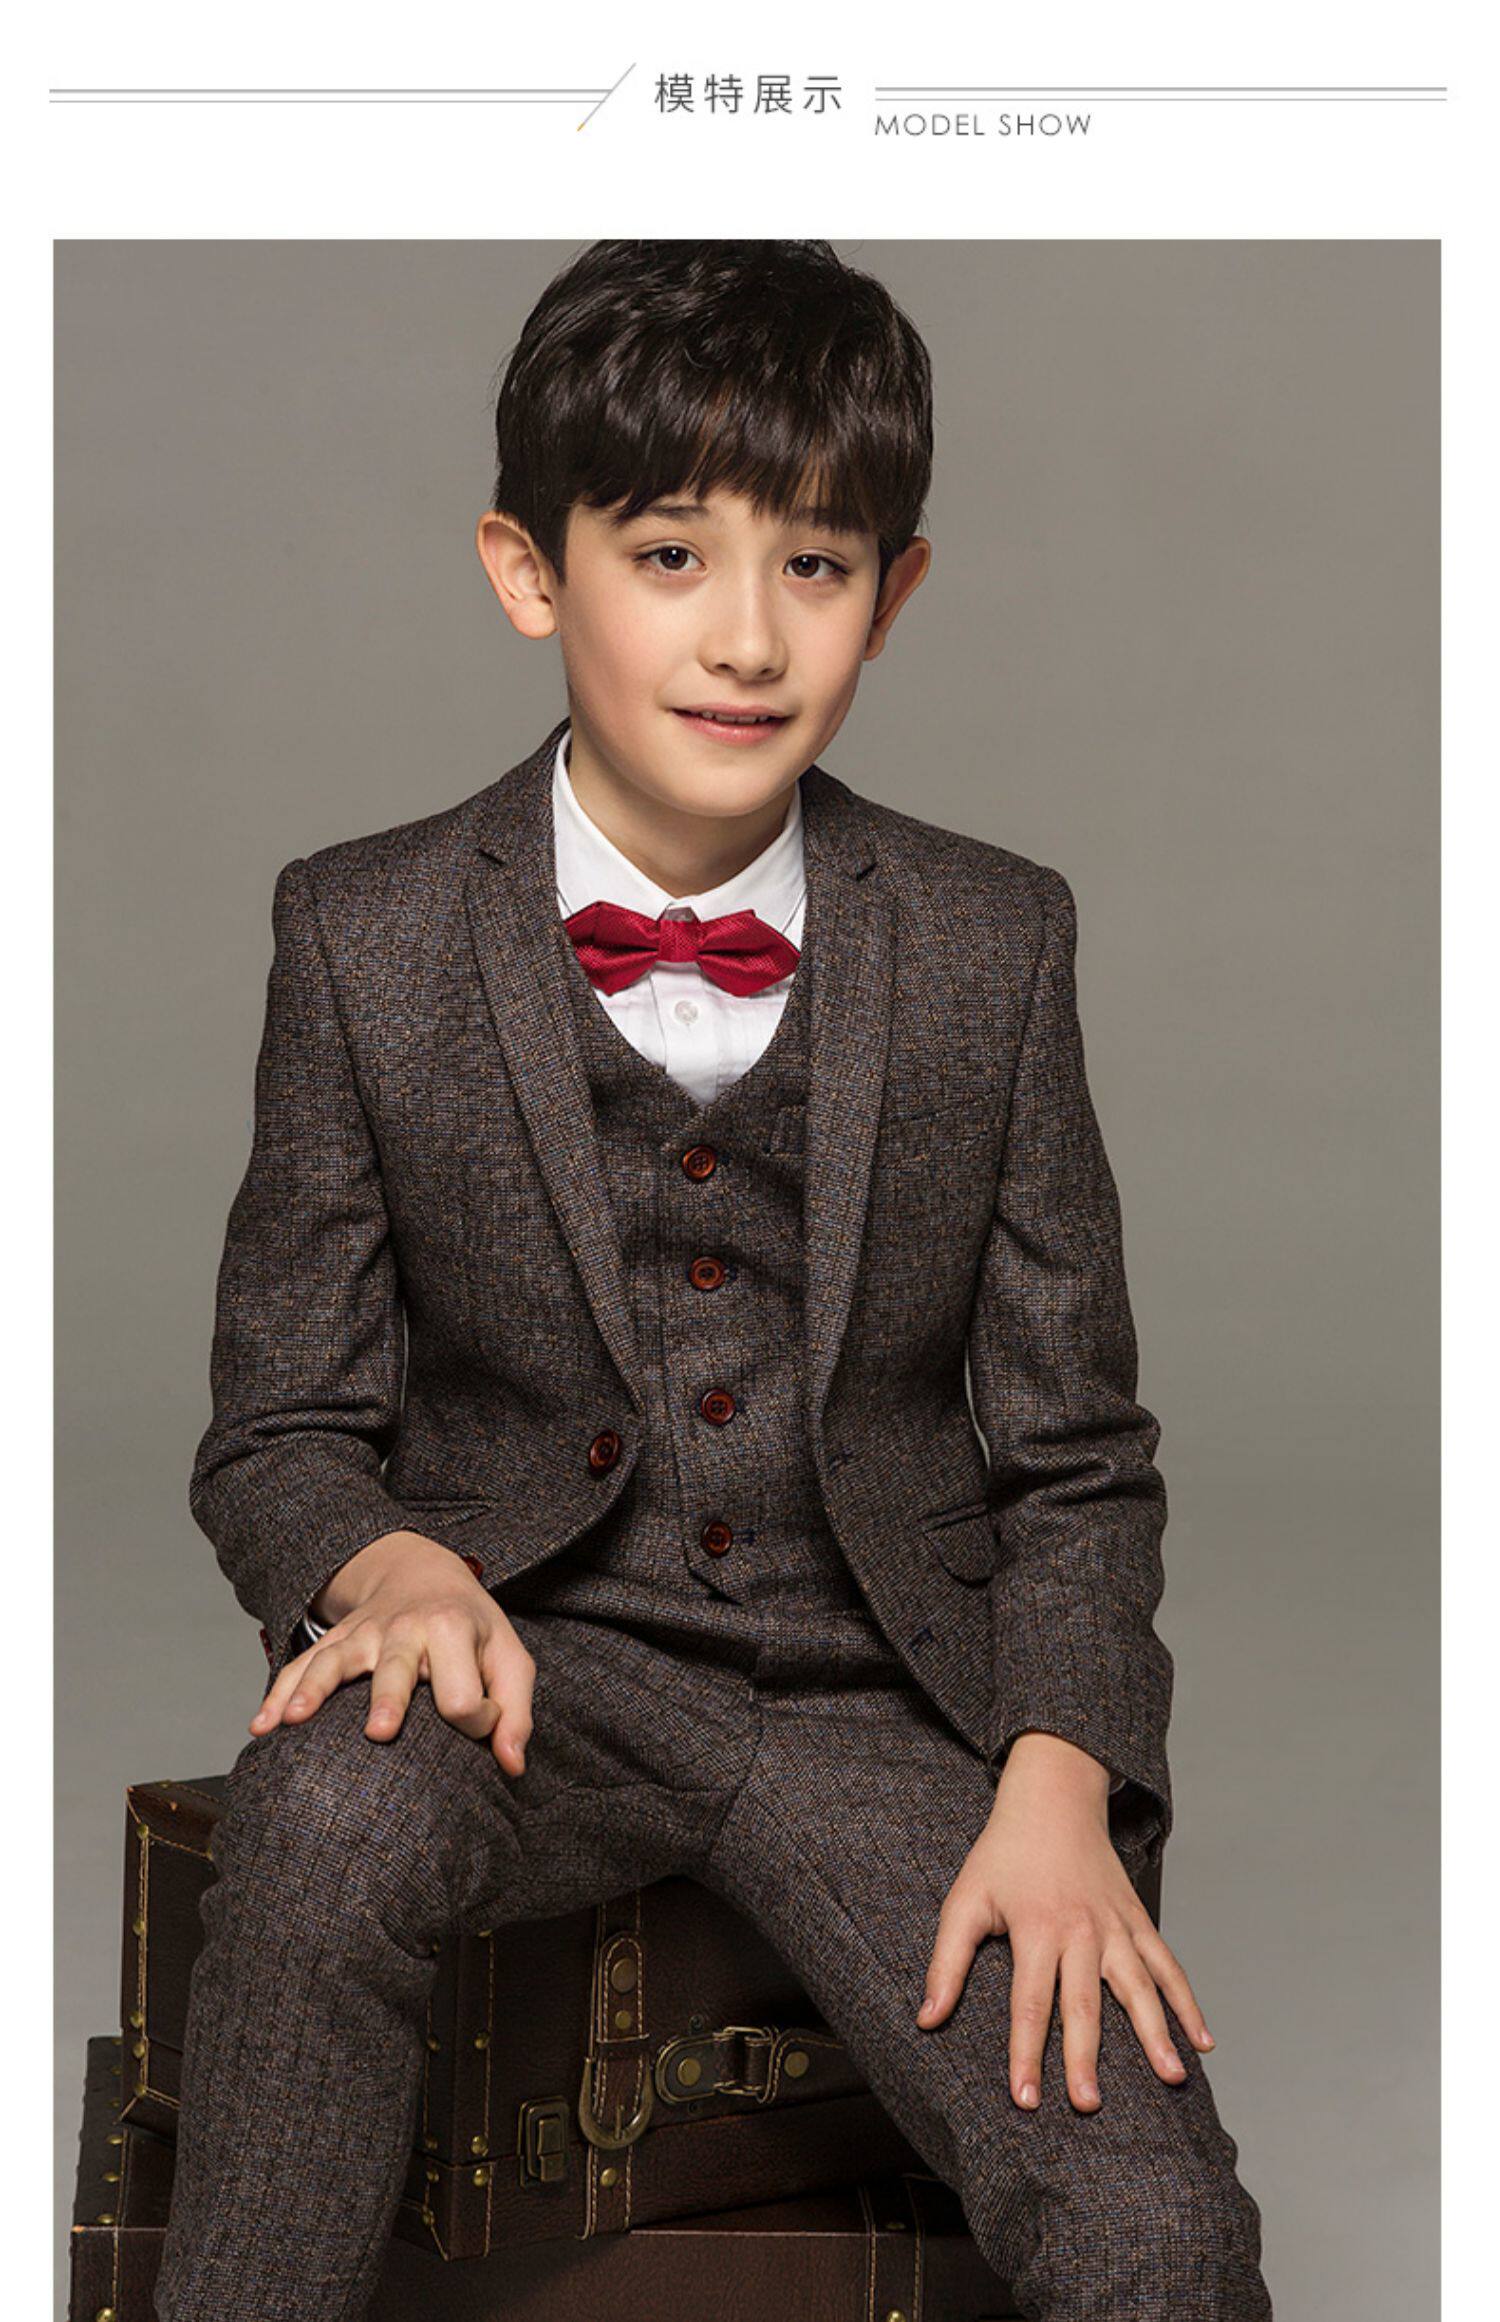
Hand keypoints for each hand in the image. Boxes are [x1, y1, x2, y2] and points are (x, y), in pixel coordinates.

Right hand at [247, 1531, 535, 1774]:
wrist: (421, 1571)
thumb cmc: (472, 1629)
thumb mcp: (508, 1657)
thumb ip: (515, 1712)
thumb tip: (512, 1766)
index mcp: (454, 1631)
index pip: (462, 1696)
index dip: (475, 1722)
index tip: (478, 1723)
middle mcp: (405, 1629)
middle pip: (398, 1669)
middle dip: (389, 1698)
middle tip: (379, 1731)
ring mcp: (364, 1635)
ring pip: (336, 1662)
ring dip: (314, 1689)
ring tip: (294, 1721)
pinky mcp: (336, 1642)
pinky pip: (301, 1665)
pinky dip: (279, 1693)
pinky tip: (261, 1727)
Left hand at [917, 1731, 1214, 2111]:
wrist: (1053, 1798)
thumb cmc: (1003, 1854)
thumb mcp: (965, 1899)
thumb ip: (947, 1962)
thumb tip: (927, 2020)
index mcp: (1037, 1928)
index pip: (1029, 2004)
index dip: (1026, 2054)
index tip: (1026, 2100)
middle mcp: (1081, 1931)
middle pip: (1084, 2004)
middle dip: (1086, 2057)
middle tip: (1088, 2104)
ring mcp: (1115, 1926)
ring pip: (1139, 1987)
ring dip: (1156, 2034)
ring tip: (1171, 2079)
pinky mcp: (1138, 1921)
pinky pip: (1168, 1965)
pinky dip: (1188, 2002)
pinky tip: (1203, 2041)